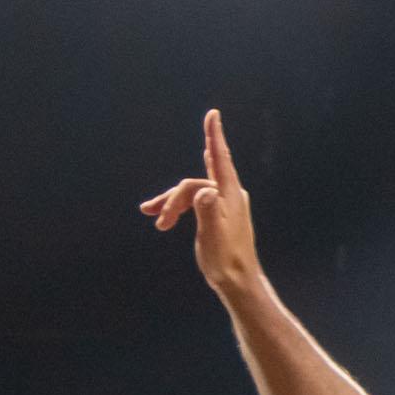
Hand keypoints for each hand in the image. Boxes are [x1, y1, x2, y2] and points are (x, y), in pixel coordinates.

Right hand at [139, 108, 263, 291]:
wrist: (237, 280)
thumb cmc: (225, 259)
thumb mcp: (212, 236)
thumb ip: (207, 212)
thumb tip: (203, 192)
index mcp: (229, 195)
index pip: (220, 158)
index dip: (214, 135)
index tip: (213, 114)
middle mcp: (230, 194)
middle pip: (195, 182)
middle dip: (173, 197)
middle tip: (157, 219)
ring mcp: (225, 203)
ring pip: (191, 193)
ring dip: (172, 205)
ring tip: (157, 222)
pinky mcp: (219, 213)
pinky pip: (196, 199)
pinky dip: (179, 206)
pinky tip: (166, 211)